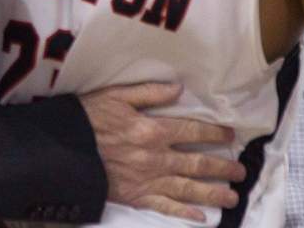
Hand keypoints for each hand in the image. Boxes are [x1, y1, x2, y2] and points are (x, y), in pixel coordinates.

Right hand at [82, 82, 245, 221]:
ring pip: (188, 188)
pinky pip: (166, 207)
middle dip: (222, 167)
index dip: (214, 132)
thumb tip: (178, 88)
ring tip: (231, 196)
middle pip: (197, 163)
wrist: (63, 149)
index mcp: (152, 129)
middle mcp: (156, 157)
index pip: (193, 130)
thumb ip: (148, 92)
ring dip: (212, 192)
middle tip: (241, 170)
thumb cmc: (87, 118)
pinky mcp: (136, 197)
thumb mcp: (114, 95)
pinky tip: (200, 217)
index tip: (230, 135)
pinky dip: (184, 213)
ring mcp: (148, 180)